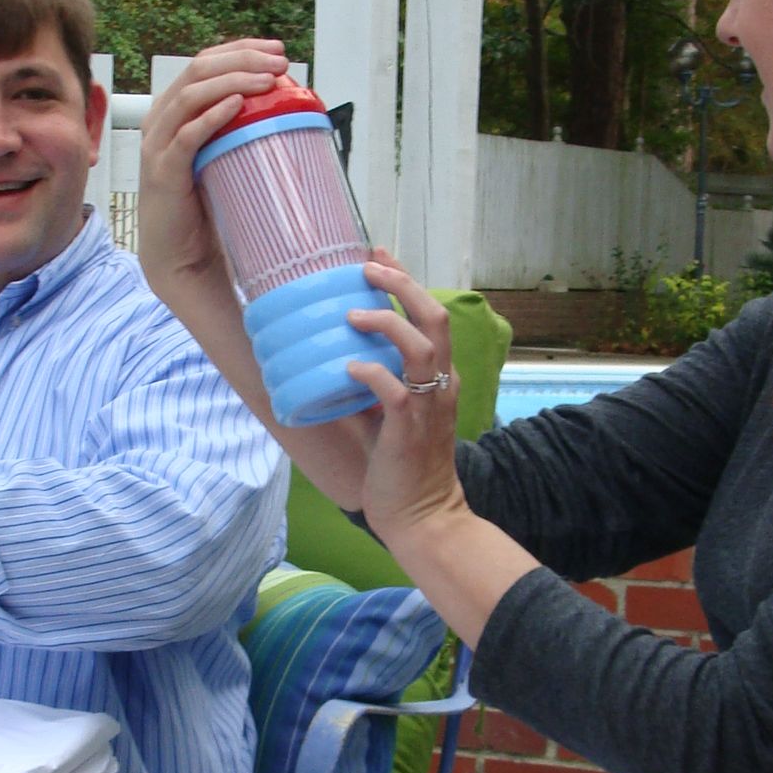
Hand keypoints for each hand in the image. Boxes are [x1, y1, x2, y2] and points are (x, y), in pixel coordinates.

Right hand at [137, 39, 287, 313]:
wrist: (182, 258)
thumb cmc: (207, 207)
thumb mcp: (224, 156)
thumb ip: (241, 130)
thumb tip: (288, 106)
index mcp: (174, 111)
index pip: (204, 63)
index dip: (240, 49)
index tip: (276, 49)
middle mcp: (160, 121)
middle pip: (198, 70)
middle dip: (241, 58)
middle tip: (278, 61)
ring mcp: (158, 146)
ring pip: (190, 95)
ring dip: (231, 81)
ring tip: (266, 79)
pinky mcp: (163, 173)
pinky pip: (186, 136)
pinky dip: (211, 116)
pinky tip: (236, 106)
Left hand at [344, 256, 470, 544]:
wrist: (423, 517)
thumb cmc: (402, 470)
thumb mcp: (390, 418)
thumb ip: (373, 387)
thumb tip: (332, 360)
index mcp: (439, 377)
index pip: (429, 315)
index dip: (405, 279)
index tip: (377, 254)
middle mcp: (440, 385)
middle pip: (434, 317)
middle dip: (402, 284)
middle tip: (368, 267)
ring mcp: (428, 407)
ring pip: (421, 346)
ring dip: (386, 323)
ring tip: (352, 313)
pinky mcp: (410, 430)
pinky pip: (394, 391)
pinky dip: (370, 373)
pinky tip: (348, 368)